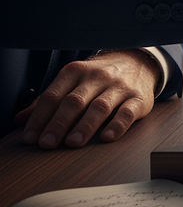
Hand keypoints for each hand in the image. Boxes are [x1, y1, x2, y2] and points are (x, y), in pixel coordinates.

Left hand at [16, 50, 159, 148]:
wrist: (139, 62)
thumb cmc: (100, 77)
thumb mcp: (73, 81)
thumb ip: (49, 100)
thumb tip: (20, 120)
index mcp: (77, 71)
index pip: (54, 95)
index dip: (40, 117)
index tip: (30, 137)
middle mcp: (98, 77)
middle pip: (75, 101)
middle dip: (59, 124)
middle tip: (47, 143)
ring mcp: (120, 87)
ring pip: (100, 106)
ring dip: (84, 126)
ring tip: (72, 143)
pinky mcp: (138, 98)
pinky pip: (127, 112)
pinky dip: (117, 125)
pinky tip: (107, 137)